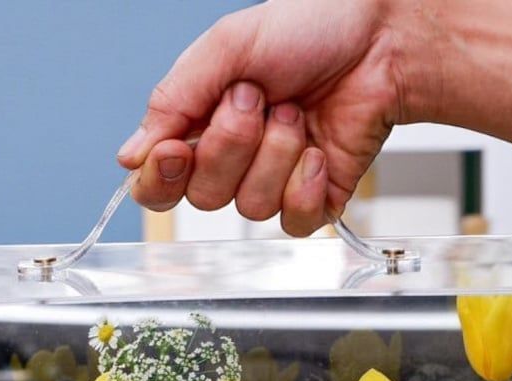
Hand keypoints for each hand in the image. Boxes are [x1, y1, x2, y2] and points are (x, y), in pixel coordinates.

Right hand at [117, 0, 437, 235]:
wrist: (381, 38)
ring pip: (249, 208)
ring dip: (276, 153)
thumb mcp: (226, 48)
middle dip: (232, 145)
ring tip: (297, 111)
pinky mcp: (313, 201)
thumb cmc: (310, 29)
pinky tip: (318, 147)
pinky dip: (305, 182)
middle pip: (204, 197)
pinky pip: (292, 221)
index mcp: (201, 127)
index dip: (161, 177)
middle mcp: (233, 163)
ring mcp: (273, 185)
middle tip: (258, 99)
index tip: (176, 149)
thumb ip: (173, 100)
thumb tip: (130, 156)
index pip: (158, 182)